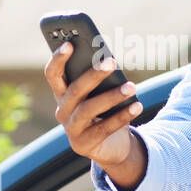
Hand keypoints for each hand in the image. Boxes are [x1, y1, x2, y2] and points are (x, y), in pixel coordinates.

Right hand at [44, 41, 142, 166]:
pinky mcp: (84, 145)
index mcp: (61, 94)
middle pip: (74, 90)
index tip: (69, 44)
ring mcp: (71, 129)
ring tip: (131, 87)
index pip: (53, 74)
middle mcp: (62, 111)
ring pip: (89, 109)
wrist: (112, 146)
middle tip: (111, 62)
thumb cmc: (105, 111)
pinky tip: (137, 105)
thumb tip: (109, 62)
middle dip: (93, 75)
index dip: (58, 59)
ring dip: (112, 96)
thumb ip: (99, 79)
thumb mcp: (100, 93)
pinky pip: (105, 128)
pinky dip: (122, 115)